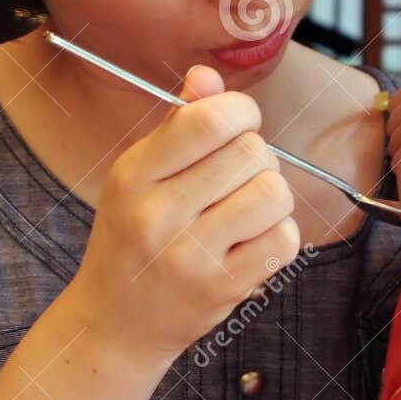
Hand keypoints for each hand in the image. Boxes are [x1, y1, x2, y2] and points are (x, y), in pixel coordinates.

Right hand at [66, 64, 299, 363]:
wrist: (116, 324)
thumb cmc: (131, 239)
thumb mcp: (137, 177)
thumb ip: (177, 125)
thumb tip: (209, 75)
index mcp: (134, 175)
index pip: (210, 119)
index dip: (241, 111)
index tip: (238, 124)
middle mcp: (160, 215)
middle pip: (251, 152)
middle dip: (256, 156)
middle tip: (236, 177)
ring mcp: (192, 256)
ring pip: (273, 192)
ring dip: (271, 194)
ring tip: (247, 207)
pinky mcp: (224, 289)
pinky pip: (284, 239)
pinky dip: (278, 233)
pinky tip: (252, 239)